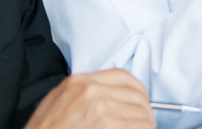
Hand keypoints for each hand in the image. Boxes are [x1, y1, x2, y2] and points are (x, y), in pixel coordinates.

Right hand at [24, 69, 152, 128]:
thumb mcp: (56, 106)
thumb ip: (83, 97)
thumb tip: (111, 99)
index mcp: (78, 83)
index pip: (123, 77)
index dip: (137, 92)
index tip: (141, 105)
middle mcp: (91, 91)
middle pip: (137, 96)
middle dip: (144, 114)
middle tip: (144, 125)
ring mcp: (100, 109)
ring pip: (141, 115)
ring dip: (145, 127)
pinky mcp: (108, 125)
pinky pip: (139, 127)